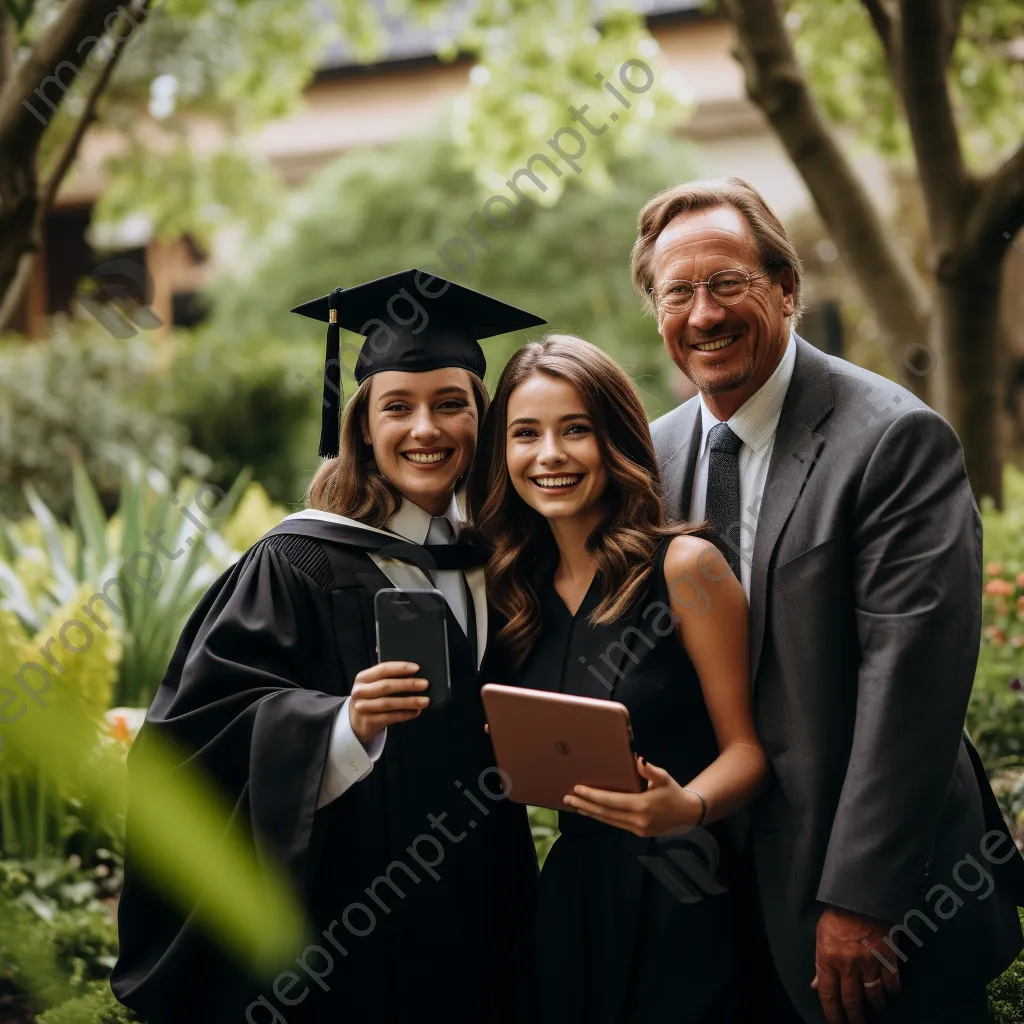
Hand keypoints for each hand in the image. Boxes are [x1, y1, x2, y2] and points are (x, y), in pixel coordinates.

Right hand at [348, 662, 428, 744]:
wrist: (357, 721)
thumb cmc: (371, 698)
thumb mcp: (374, 685)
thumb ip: (390, 679)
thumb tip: (415, 676)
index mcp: (363, 677)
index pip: (383, 669)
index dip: (400, 668)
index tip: (417, 668)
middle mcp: (360, 691)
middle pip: (386, 686)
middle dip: (408, 684)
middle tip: (424, 684)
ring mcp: (362, 707)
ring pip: (388, 703)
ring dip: (409, 701)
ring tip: (424, 701)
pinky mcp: (368, 721)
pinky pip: (390, 717)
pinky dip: (405, 714)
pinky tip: (416, 712)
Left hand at [561, 757, 703, 836]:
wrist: (688, 815)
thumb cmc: (674, 792)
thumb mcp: (664, 778)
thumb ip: (650, 771)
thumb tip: (639, 760)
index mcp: (642, 805)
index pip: (611, 800)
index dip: (593, 795)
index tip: (578, 788)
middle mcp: (638, 820)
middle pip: (605, 813)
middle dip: (585, 804)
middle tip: (567, 797)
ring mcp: (637, 829)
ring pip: (608, 820)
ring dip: (590, 812)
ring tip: (575, 805)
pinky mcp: (637, 832)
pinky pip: (615, 823)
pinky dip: (601, 817)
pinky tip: (592, 811)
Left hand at [811, 906, 900, 1023]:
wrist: (861, 895)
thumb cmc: (837, 914)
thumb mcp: (821, 935)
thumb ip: (819, 962)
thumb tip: (815, 985)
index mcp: (828, 958)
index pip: (828, 994)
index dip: (832, 1014)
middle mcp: (848, 965)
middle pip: (851, 1000)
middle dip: (854, 1018)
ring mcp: (870, 962)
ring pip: (874, 995)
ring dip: (875, 1005)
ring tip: (875, 1009)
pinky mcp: (888, 957)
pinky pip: (892, 982)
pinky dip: (893, 991)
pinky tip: (892, 993)